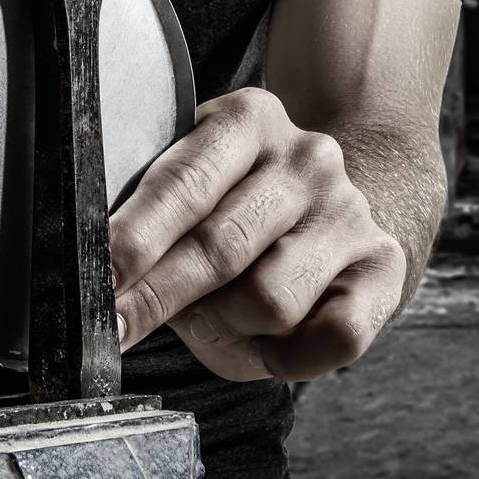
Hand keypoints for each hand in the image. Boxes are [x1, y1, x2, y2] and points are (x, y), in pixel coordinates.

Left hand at [108, 88, 404, 384]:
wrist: (326, 212)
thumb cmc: (230, 214)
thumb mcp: (186, 193)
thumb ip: (147, 221)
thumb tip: (95, 279)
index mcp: (246, 120)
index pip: (182, 185)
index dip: (131, 244)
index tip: (93, 284)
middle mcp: (308, 158)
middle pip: (221, 247)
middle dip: (157, 297)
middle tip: (116, 330)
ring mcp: (350, 211)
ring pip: (271, 301)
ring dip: (229, 326)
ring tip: (220, 318)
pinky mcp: (385, 264)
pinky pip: (336, 336)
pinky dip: (290, 358)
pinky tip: (269, 343)